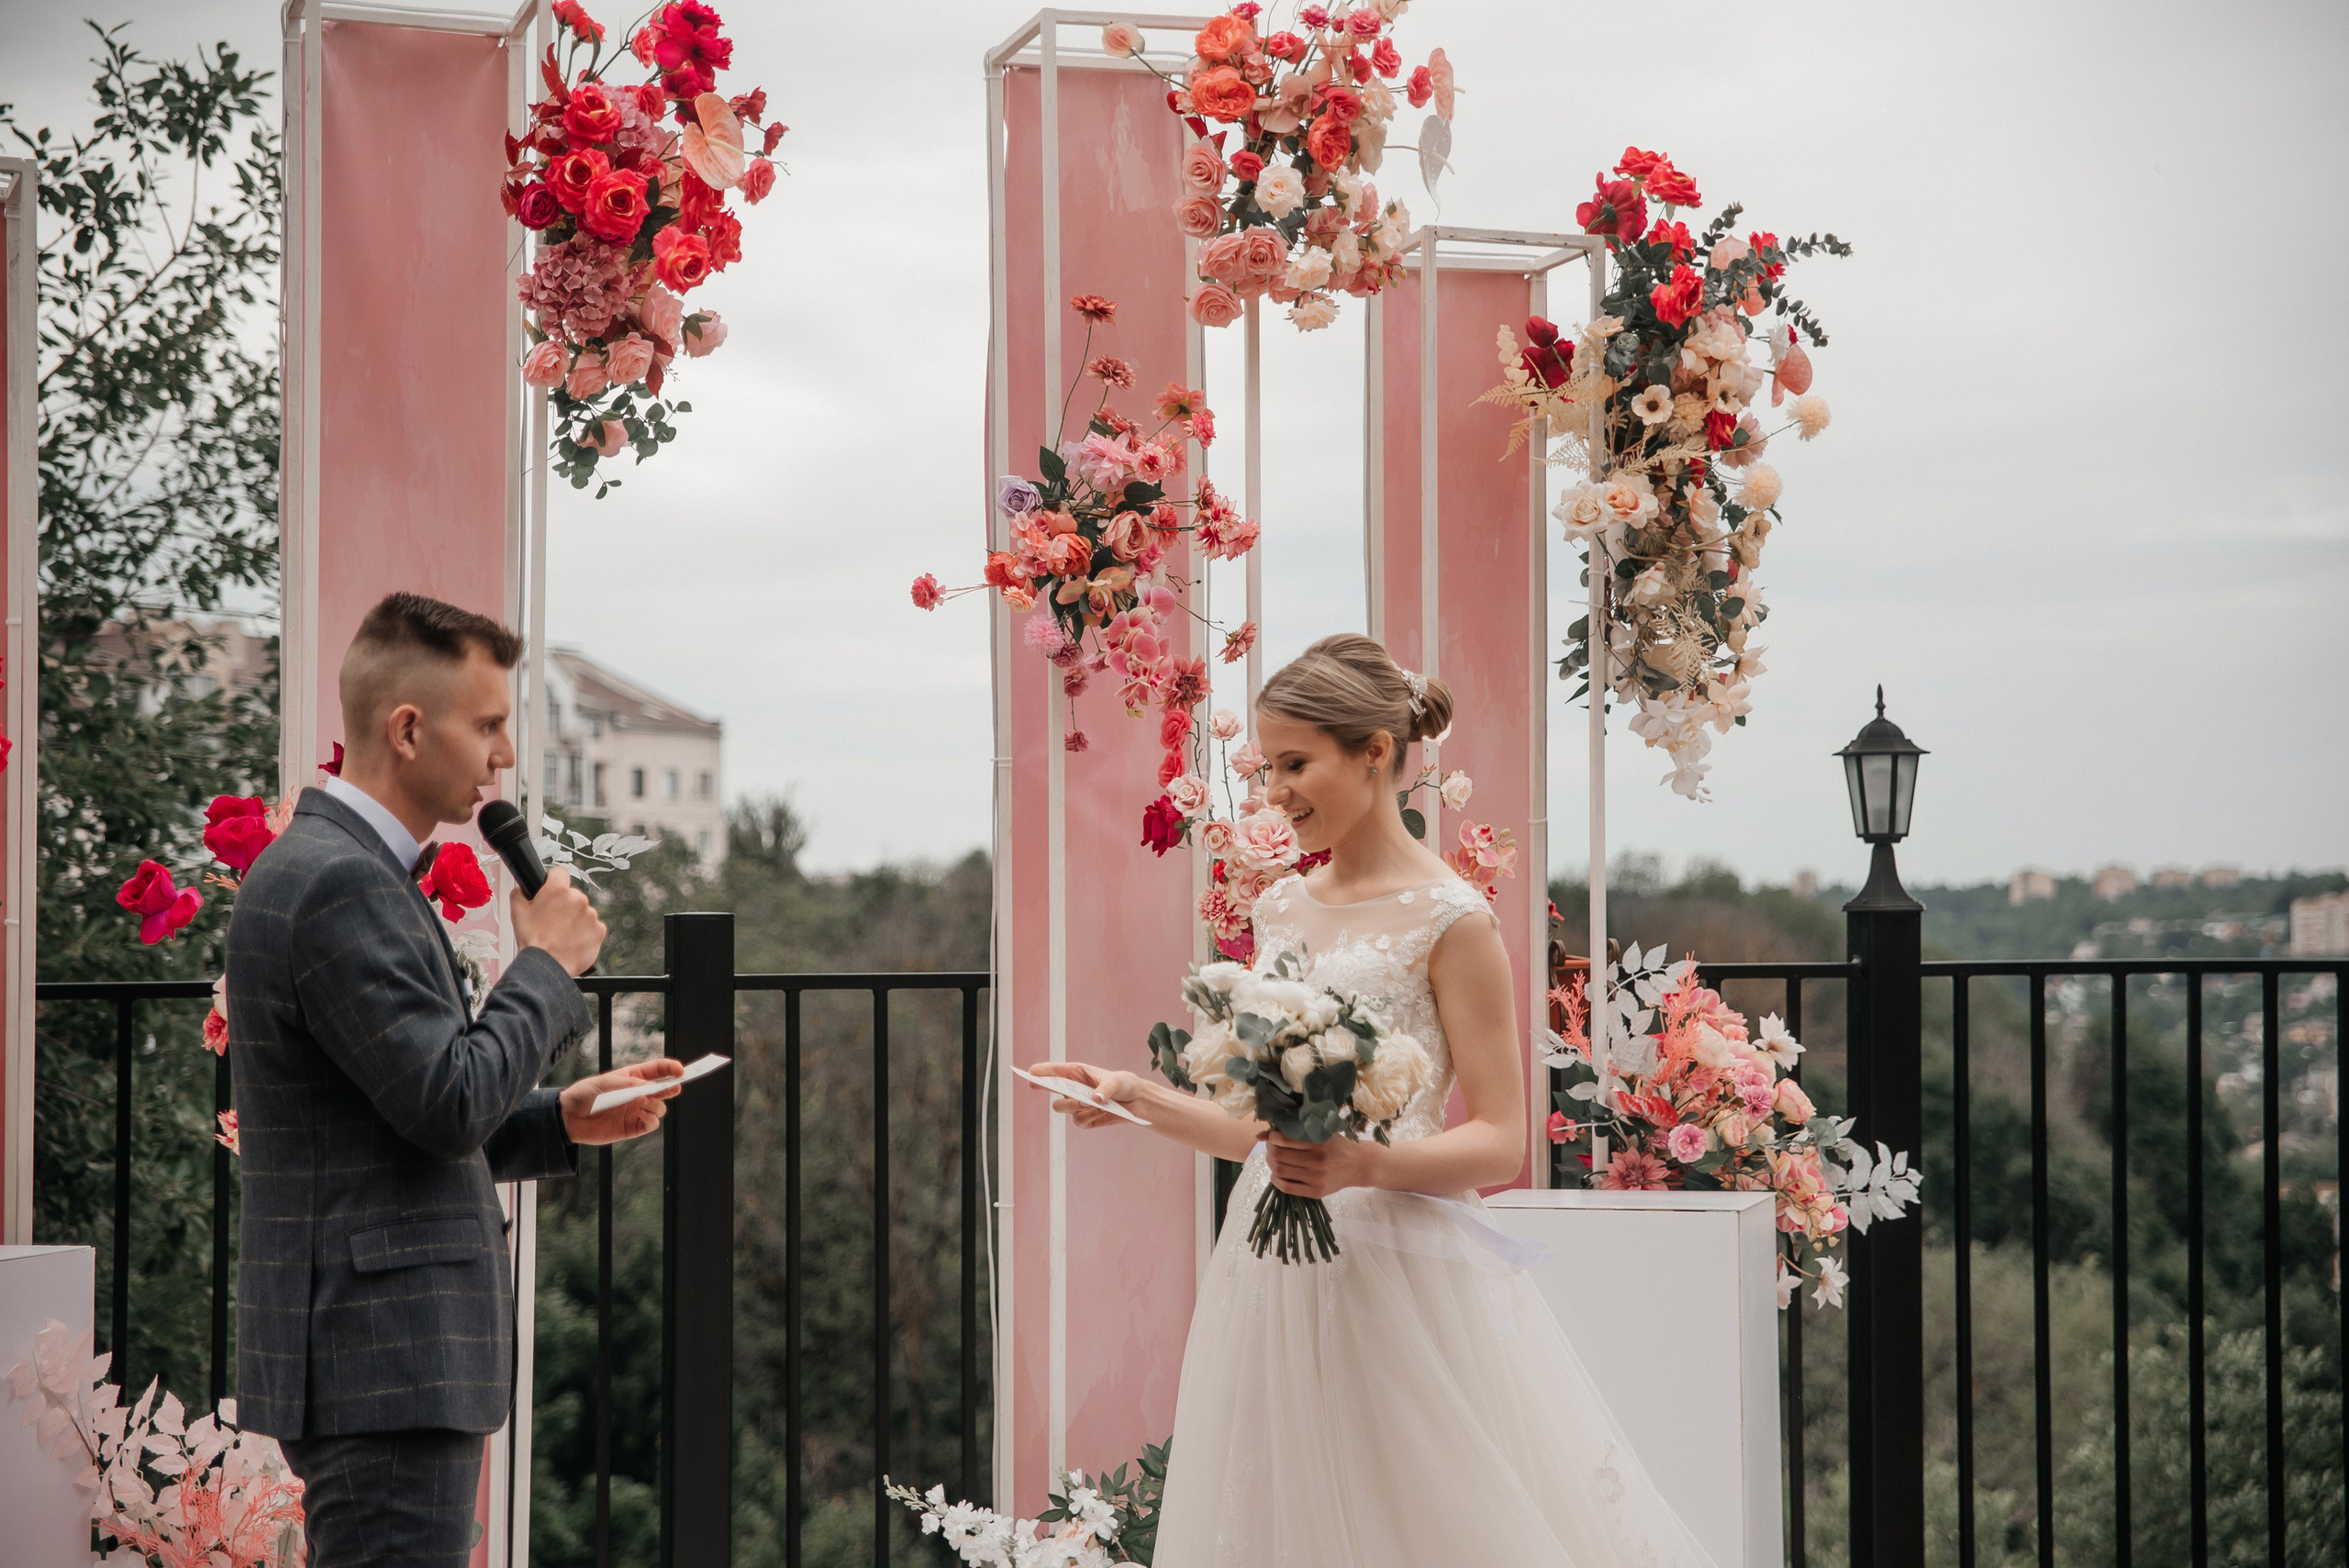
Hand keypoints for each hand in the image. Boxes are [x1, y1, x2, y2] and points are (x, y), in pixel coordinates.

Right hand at [511, 866, 605, 976]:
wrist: (546, 965)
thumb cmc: (532, 940)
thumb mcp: (517, 911)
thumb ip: (521, 892)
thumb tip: (523, 888)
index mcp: (558, 890)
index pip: (560, 873)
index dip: (553, 881)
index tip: (551, 889)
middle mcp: (578, 898)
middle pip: (572, 895)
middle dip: (564, 905)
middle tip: (552, 921)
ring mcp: (591, 915)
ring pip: (583, 912)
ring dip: (574, 920)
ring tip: (561, 934)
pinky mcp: (599, 930)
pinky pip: (592, 927)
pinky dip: (584, 933)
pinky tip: (571, 941)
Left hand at [560, 1057, 683, 1144]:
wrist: (568, 1117)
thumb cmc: (585, 1094)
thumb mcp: (607, 1083)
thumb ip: (630, 1084)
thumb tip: (651, 1088)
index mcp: (633, 1077)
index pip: (658, 1070)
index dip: (671, 1069)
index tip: (680, 1070)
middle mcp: (638, 1094)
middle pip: (664, 1089)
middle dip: (673, 1086)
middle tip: (675, 1086)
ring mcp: (636, 1111)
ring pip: (660, 1108)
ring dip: (656, 1105)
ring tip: (641, 1103)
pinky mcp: (632, 1127)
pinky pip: (651, 1124)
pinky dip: (651, 1119)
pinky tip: (640, 1114)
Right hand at [1025, 1061, 1144, 1129]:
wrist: (1136, 1102)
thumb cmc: (1124, 1084)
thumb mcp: (1118, 1081)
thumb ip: (1106, 1088)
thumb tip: (1093, 1099)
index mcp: (1076, 1073)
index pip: (1054, 1071)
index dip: (1042, 1071)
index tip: (1031, 1073)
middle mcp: (1072, 1088)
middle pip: (1051, 1089)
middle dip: (1051, 1089)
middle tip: (1064, 1090)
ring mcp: (1076, 1105)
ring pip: (1061, 1107)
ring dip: (1075, 1106)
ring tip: (1094, 1104)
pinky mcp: (1084, 1120)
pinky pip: (1079, 1121)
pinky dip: (1089, 1117)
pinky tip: (1101, 1112)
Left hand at [1263, 1130, 1381, 1198]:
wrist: (1358, 1165)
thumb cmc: (1337, 1145)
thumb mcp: (1321, 1132)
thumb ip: (1294, 1131)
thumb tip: (1260, 1135)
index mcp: (1319, 1141)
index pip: (1284, 1139)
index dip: (1272, 1137)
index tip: (1273, 1136)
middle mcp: (1317, 1160)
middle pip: (1278, 1155)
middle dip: (1269, 1150)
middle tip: (1271, 1148)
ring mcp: (1316, 1177)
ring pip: (1280, 1170)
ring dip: (1271, 1164)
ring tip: (1274, 1159)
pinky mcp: (1316, 1191)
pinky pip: (1287, 1187)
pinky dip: (1276, 1179)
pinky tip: (1277, 1174)